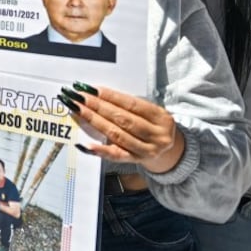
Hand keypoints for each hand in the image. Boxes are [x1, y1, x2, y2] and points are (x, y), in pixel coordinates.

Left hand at [60, 83, 183, 173]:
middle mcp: (156, 134)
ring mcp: (147, 150)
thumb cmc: (154, 126)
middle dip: (97, 106)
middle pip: (122, 118)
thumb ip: (130, 106)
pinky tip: (86, 144)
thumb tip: (98, 95)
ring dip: (94, 121)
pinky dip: (100, 150)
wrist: (173, 152)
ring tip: (78, 111)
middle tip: (78, 97)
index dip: (109, 95)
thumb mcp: (151, 113)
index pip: (131, 104)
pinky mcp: (136, 161)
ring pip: (117, 134)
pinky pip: (116, 155)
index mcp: (160, 117)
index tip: (90, 89)